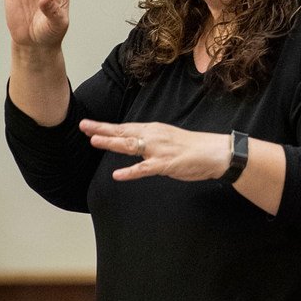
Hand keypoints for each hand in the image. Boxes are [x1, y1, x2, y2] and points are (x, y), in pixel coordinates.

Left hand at [79, 119, 230, 181]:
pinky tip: (118, 175)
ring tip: (95, 141)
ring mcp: (159, 150)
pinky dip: (130, 172)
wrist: (215, 153)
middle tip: (84, 126)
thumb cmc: (194, 148)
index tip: (89, 125)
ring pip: (131, 146)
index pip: (126, 128)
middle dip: (102, 129)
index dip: (106, 127)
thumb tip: (137, 146)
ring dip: (112, 143)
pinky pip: (145, 168)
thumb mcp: (169, 139)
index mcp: (154, 130)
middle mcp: (154, 136)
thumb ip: (151, 142)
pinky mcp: (166, 164)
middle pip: (124, 132)